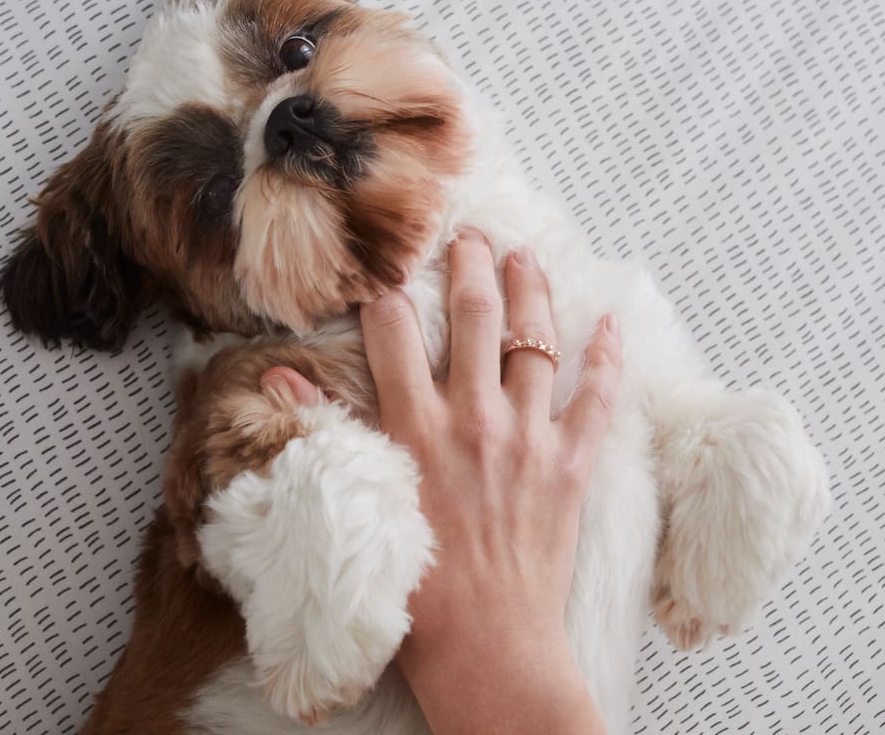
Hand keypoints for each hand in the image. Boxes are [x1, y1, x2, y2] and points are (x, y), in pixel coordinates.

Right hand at [264, 230, 621, 732]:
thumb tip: (274, 377)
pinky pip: (596, 399)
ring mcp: (527, 439)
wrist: (487, 650)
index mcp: (413, 428)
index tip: (385, 266)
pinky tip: (610, 322)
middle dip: (469, 265)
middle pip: (473, 317)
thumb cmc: (414, 592)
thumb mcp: (359, 505)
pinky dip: (606, 359)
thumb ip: (323, 433)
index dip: (385, 291)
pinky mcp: (570, 467)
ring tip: (525, 254)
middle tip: (469, 234)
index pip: (391, 333)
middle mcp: (471, 419)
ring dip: (530, 290)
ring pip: (533, 343)